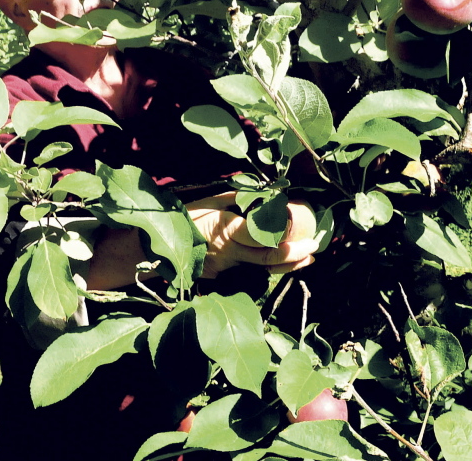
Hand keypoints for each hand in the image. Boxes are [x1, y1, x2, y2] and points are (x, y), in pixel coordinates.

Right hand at [187, 191, 317, 276]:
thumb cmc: (184, 217)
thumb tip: (264, 194)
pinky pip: (249, 273)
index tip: (305, 234)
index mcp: (224, 228)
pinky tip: (285, 265)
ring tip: (306, 258)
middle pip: (266, 259)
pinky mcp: (221, 278)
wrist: (158, 244)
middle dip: (295, 255)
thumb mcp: (208, 201)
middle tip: (314, 247)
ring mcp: (224, 268)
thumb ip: (236, 200)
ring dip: (287, 265)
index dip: (287, 240)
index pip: (261, 237)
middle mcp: (227, 252)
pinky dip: (268, 269)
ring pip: (261, 270)